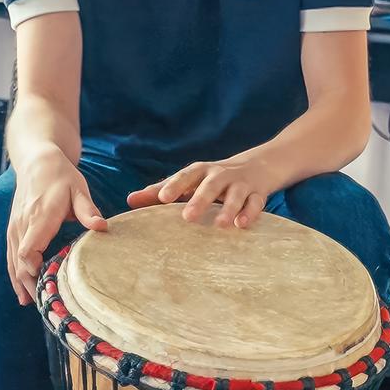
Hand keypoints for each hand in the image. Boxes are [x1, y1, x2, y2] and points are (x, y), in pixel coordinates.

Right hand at [6, 154, 106, 305]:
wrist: (36, 161)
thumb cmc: (60, 176)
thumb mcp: (78, 188)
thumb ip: (87, 209)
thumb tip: (102, 227)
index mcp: (39, 217)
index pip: (29, 250)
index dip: (34, 271)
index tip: (48, 286)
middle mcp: (22, 225)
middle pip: (19, 262)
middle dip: (30, 285)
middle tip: (46, 306)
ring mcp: (14, 228)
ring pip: (12, 262)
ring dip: (21, 283)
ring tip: (32, 304)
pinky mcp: (13, 229)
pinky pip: (11, 256)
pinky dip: (15, 274)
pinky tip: (22, 291)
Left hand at [125, 156, 279, 227]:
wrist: (259, 164)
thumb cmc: (214, 178)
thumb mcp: (190, 181)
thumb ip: (161, 190)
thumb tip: (130, 200)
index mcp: (200, 172)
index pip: (185, 176)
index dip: (174, 186)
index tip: (161, 199)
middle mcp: (220, 175)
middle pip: (210, 185)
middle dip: (200, 199)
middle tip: (188, 218)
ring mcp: (240, 184)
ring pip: (235, 195)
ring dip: (228, 208)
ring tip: (219, 225)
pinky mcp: (258, 194)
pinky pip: (255, 203)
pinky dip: (250, 213)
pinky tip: (241, 225)